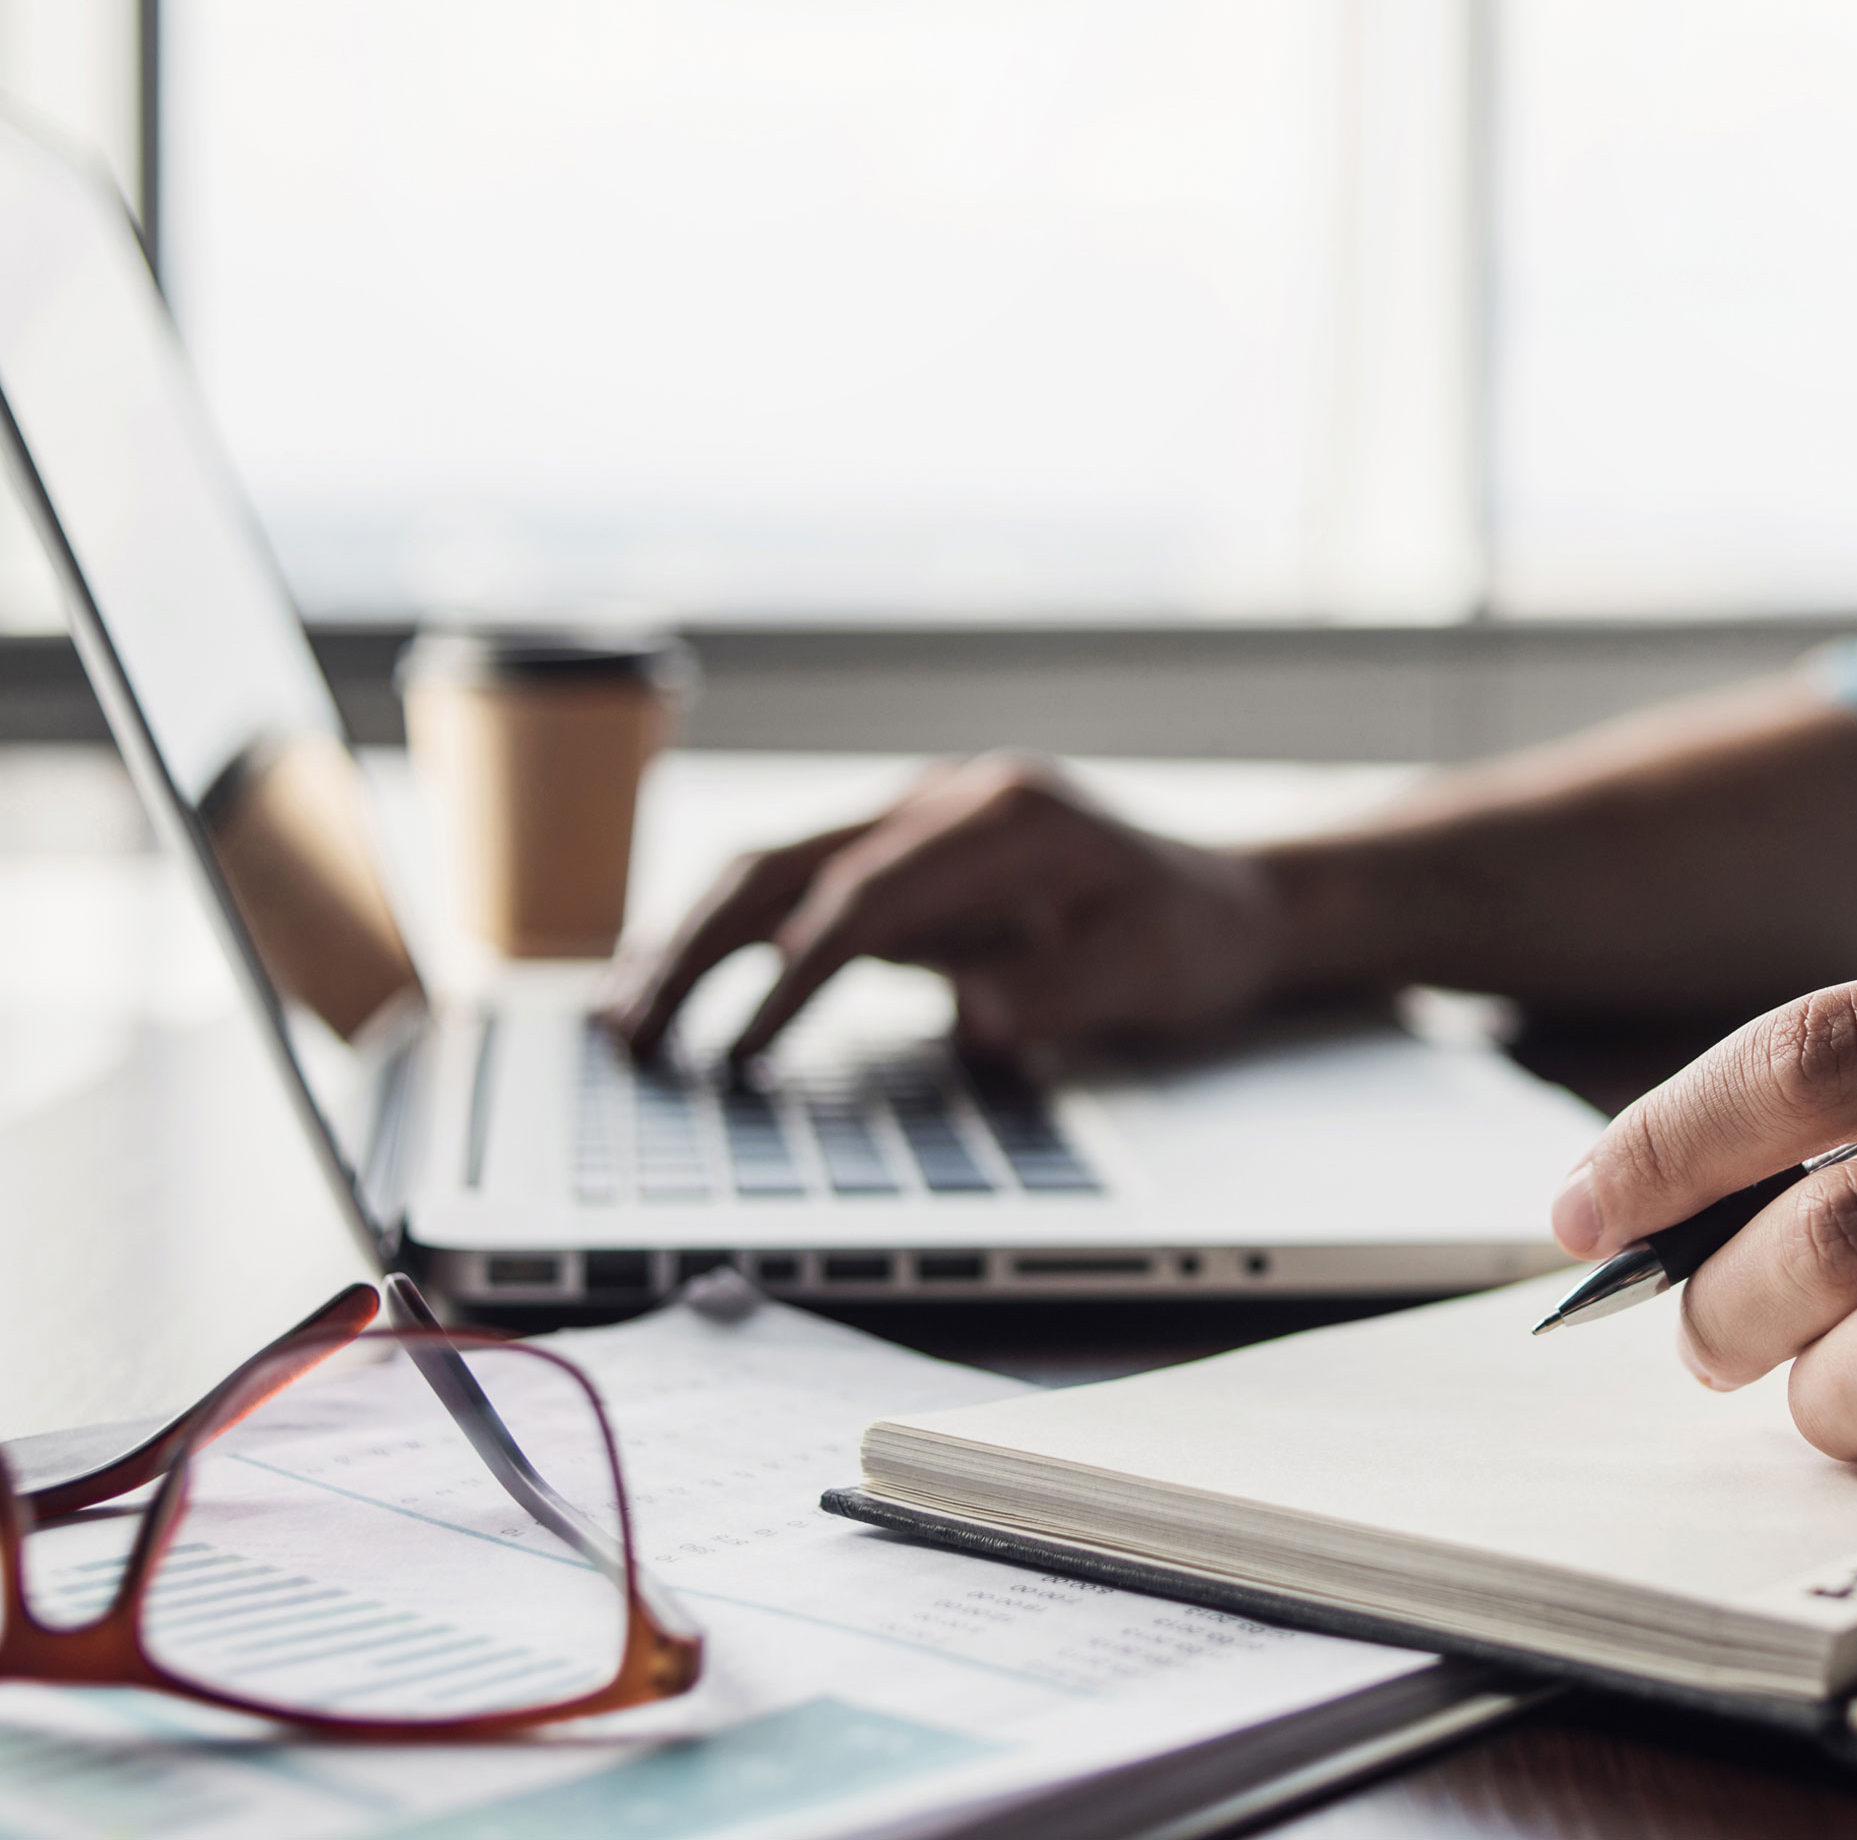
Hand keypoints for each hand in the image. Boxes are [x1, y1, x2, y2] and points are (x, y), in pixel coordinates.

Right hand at [592, 754, 1283, 1061]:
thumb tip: (976, 1018)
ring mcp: (917, 820)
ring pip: (771, 870)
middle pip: (787, 865)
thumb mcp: (1152, 973)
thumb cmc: (1193, 940)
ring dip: (690, 943)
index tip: (746, 1055)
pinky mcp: (902, 855)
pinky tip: (673, 986)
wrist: (1233, 897)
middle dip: (697, 952)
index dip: (796, 977)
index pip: (866, 896)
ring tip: (624, 1022)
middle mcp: (945, 801)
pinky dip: (729, 940)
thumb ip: (1065, 994)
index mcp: (1003, 818)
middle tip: (633, 1037)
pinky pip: (796, 891)